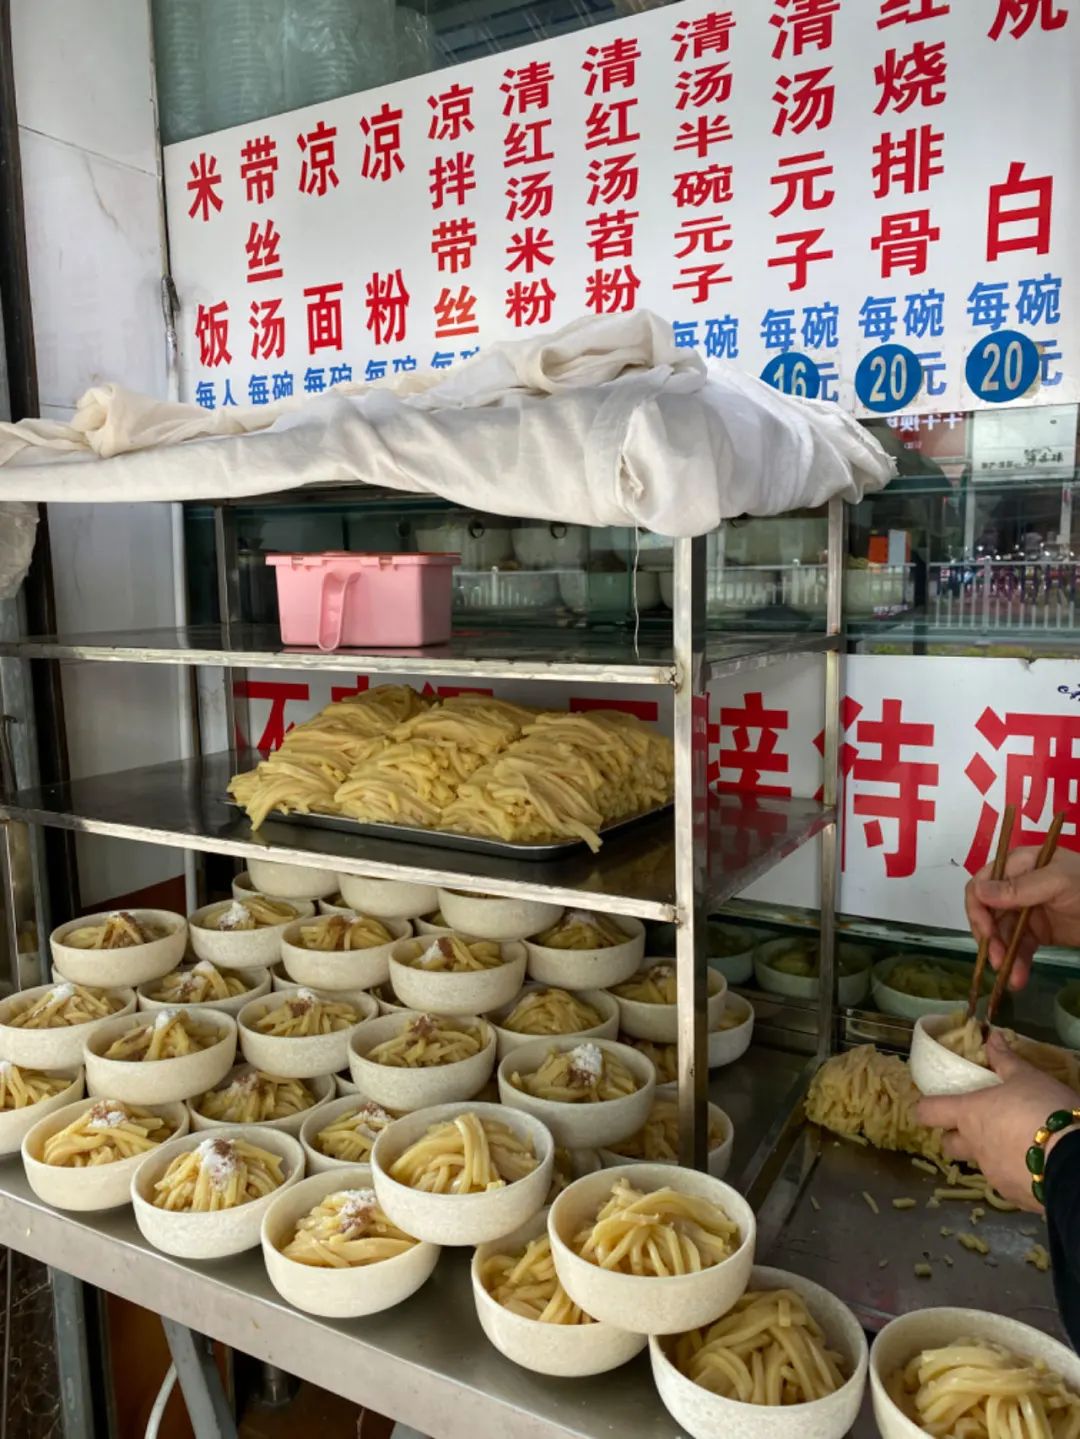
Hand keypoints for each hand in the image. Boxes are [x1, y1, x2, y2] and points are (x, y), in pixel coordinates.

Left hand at [915, 1033, 1079, 1211]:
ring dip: (989, 1154)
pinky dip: (1014, 1173)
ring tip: (1017, 1143)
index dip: (927, 1107)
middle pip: (948, 1145)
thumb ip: (1005, 1059)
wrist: (1073, 1161)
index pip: (927, 1112)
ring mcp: (992, 1175)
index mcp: (969, 1115)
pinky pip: (1006, 1182)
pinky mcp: (1013, 1196)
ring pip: (979, 1165)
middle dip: (955, 1136)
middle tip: (977, 1125)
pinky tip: (1034, 1164)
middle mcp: (974, 1147)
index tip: (936, 1102)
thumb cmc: (1044, 1109)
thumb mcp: (1027, 1077)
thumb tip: (992, 1036)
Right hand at [965, 845, 1079, 991]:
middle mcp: (1017, 887)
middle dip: (989, 937)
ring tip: (1010, 977)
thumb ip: (1020, 887)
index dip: (978, 907)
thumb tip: (979, 892)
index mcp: (1019, 865)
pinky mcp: (1038, 933)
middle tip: (996, 960)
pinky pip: (1019, 949)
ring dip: (1002, 956)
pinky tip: (1018, 979)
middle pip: (988, 912)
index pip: (982, 882)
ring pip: (1001, 935)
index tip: (986, 931)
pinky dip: (1016, 964)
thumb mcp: (1058, 882)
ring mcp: (1027, 911)